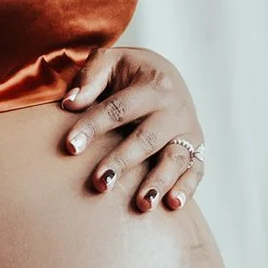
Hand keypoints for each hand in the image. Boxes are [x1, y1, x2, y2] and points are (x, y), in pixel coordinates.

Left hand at [60, 43, 205, 209]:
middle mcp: (174, 109)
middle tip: (100, 183)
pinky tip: (173, 205)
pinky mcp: (197, 149)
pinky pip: (196, 170)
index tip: (70, 147)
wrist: (168, 75)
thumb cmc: (130, 72)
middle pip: (147, 138)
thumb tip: (70, 104)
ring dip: (159, 182)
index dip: (93, 126)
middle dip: (123, 161)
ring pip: (174, 158)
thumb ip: (90, 78)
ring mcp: (188, 131)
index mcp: (153, 85)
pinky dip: (187, 188)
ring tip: (142, 204)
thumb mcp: (110, 62)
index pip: (119, 108)